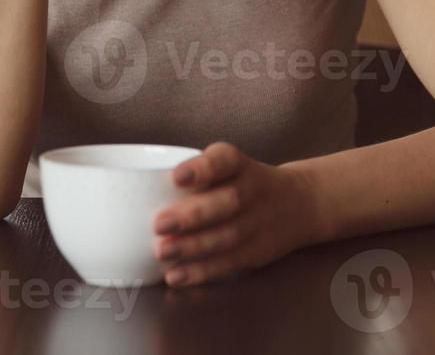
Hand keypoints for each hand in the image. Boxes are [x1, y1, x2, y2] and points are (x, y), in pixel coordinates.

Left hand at [150, 142, 323, 287]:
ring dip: (193, 247)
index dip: (202, 168)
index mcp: (240, 164)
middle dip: (192, 215)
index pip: (225, 160)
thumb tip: (134, 190)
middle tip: (159, 223)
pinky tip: (176, 275)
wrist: (299, 203)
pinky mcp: (257, 252)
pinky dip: (202, 271)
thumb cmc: (244, 182)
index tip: (176, 176)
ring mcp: (258, 223)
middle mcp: (252, 190)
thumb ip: (194, 175)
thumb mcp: (229, 165)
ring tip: (162, 252)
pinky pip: (230, 263)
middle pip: (227, 202)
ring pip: (227, 236)